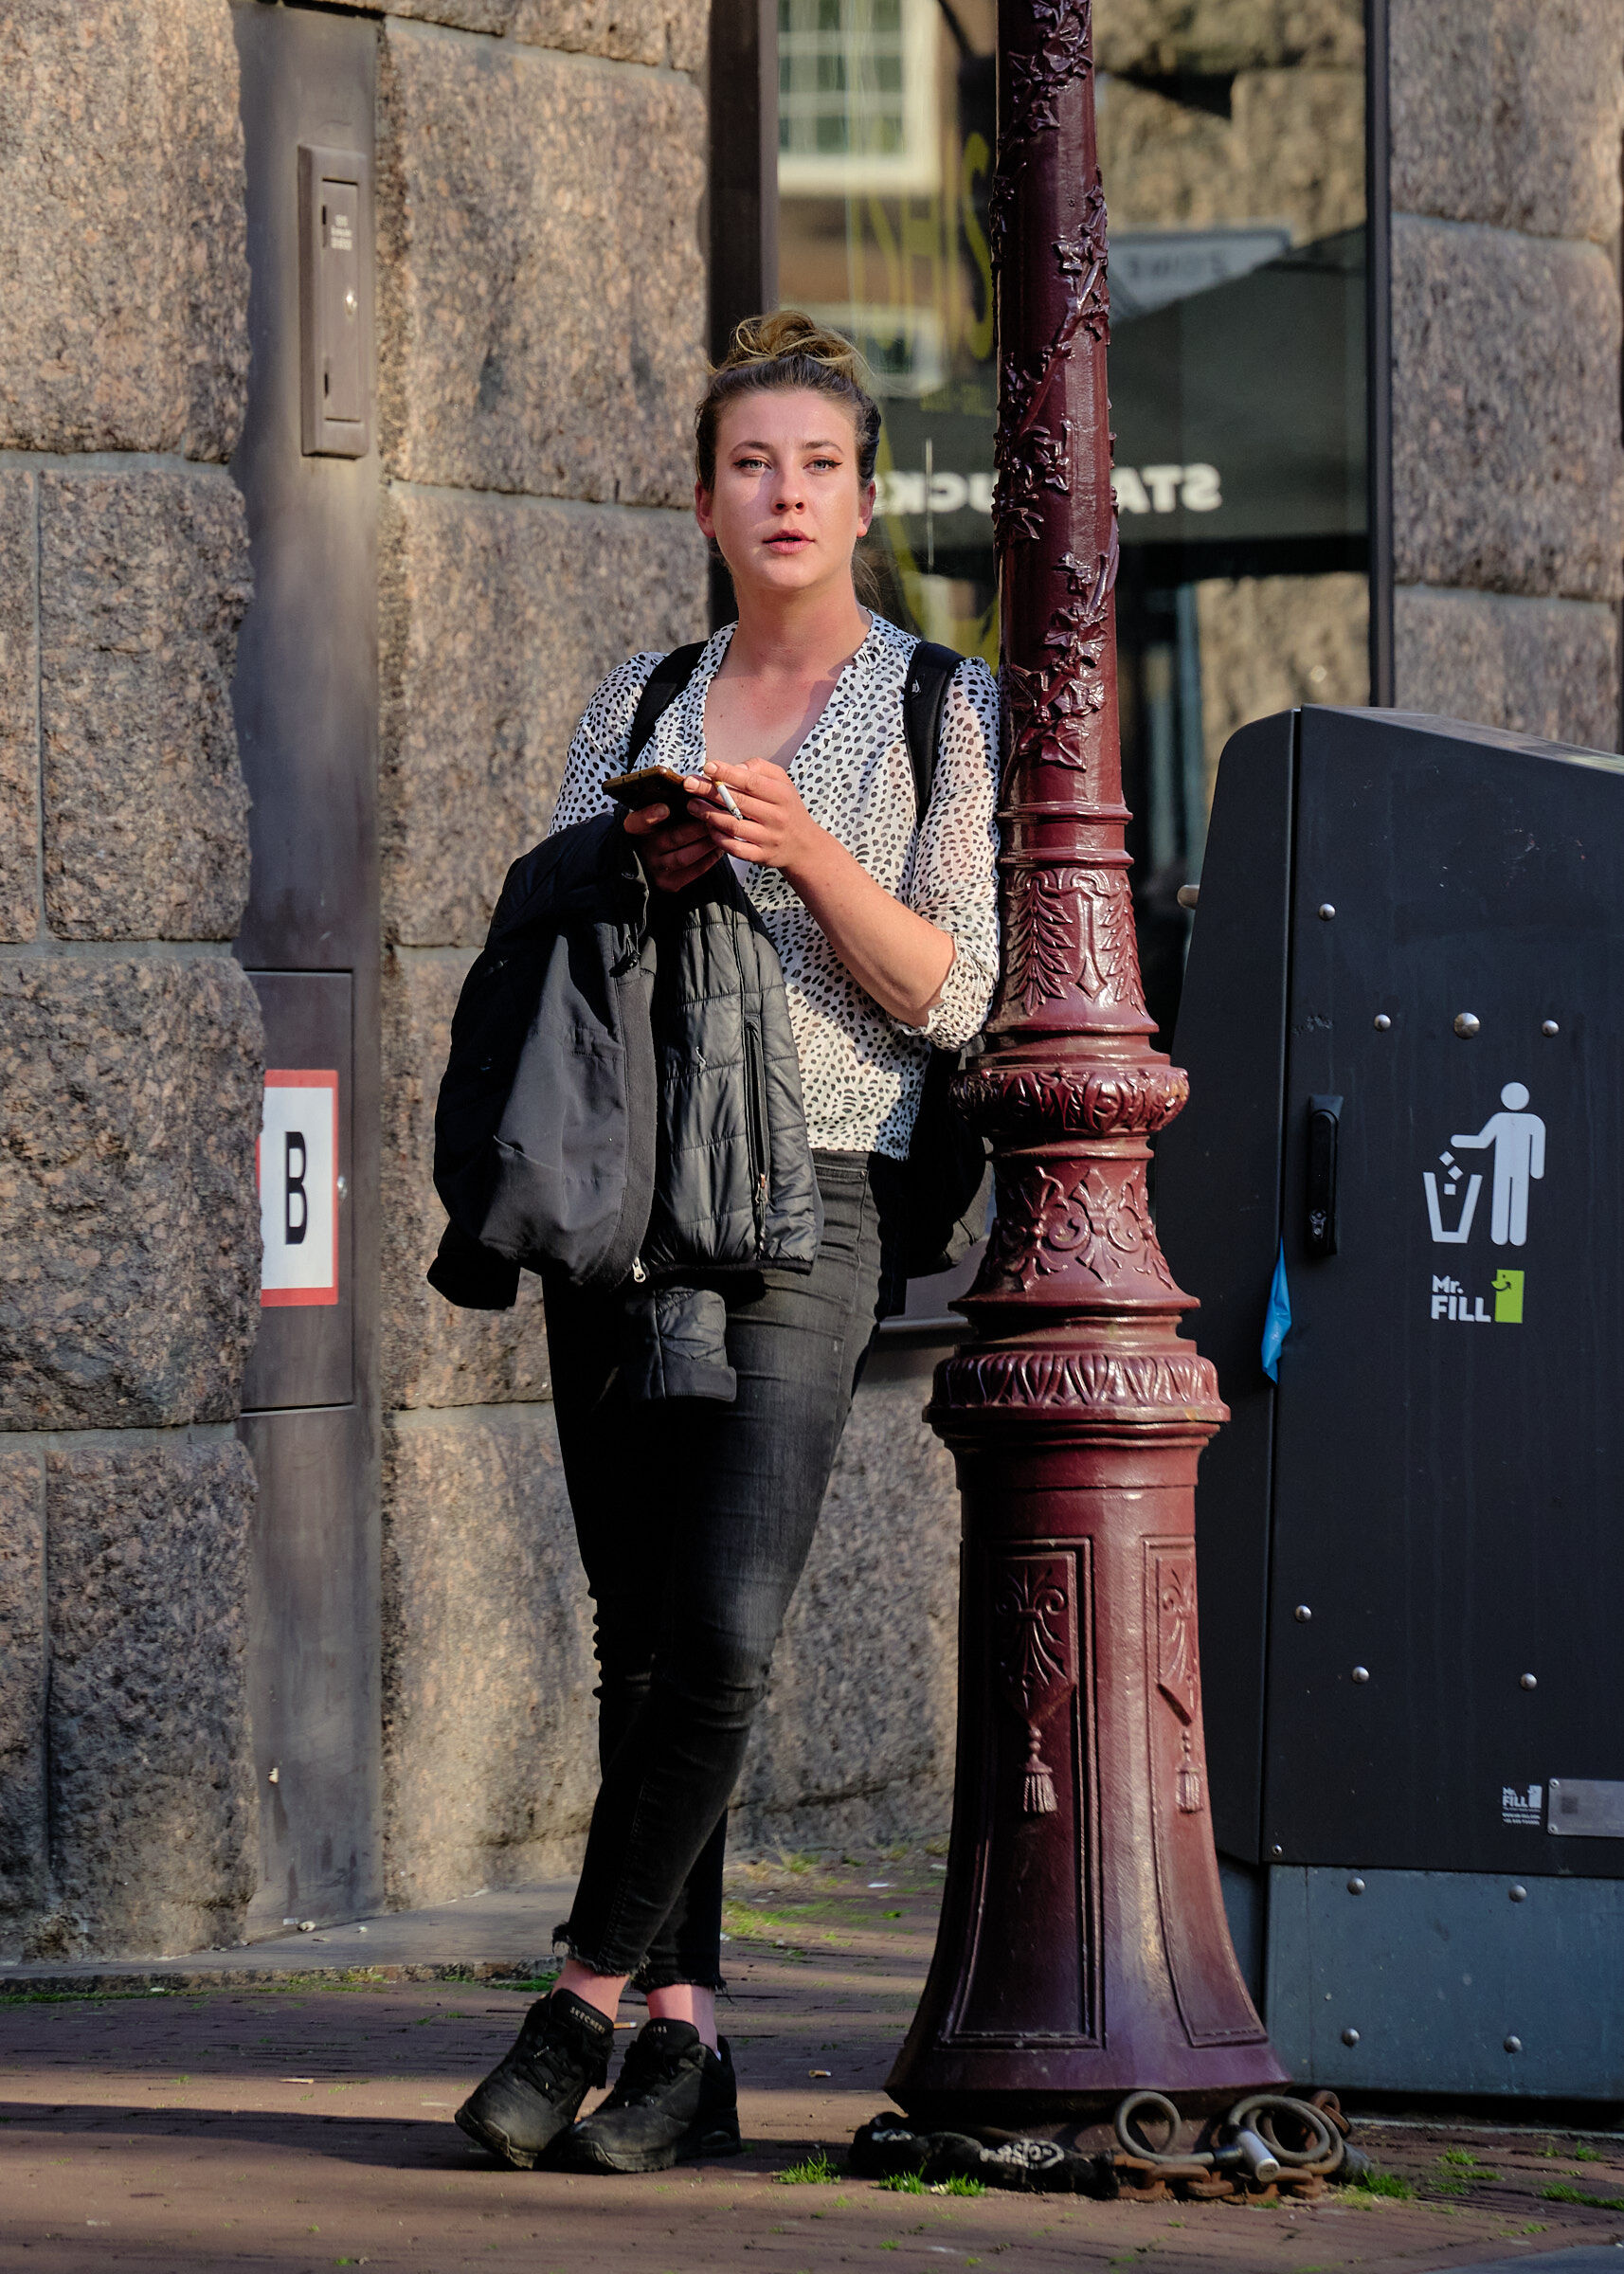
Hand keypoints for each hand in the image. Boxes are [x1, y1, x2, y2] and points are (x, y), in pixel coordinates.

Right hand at [620, 799, 722, 893]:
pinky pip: (693, 870)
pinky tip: (719, 847)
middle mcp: (643, 850)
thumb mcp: (655, 816)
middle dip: (697, 829)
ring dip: (706, 844)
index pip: (637, 822)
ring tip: (720, 832)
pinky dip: (710, 858)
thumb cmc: (659, 830)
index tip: (665, 808)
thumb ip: (668, 807)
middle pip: (672, 838)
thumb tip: (696, 798)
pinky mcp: (669, 883)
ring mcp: (655, 869)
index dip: (650, 816)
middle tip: (714, 819)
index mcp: (634, 830)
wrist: (652, 860)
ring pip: (685, 856)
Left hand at [682, 760, 823, 876]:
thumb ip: (759, 768)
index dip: (728, 773)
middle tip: (689, 784)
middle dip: (709, 791)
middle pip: (738, 802)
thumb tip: (734, 766)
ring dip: (708, 814)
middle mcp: (777, 817)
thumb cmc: (787, 808)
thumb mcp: (782, 782)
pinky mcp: (761, 856)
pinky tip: (708, 827)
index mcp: (782, 795)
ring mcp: (769, 838)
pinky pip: (735, 848)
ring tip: (692, 805)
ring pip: (733, 826)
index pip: (751, 782)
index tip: (707, 767)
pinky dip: (718, 838)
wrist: (804, 846)